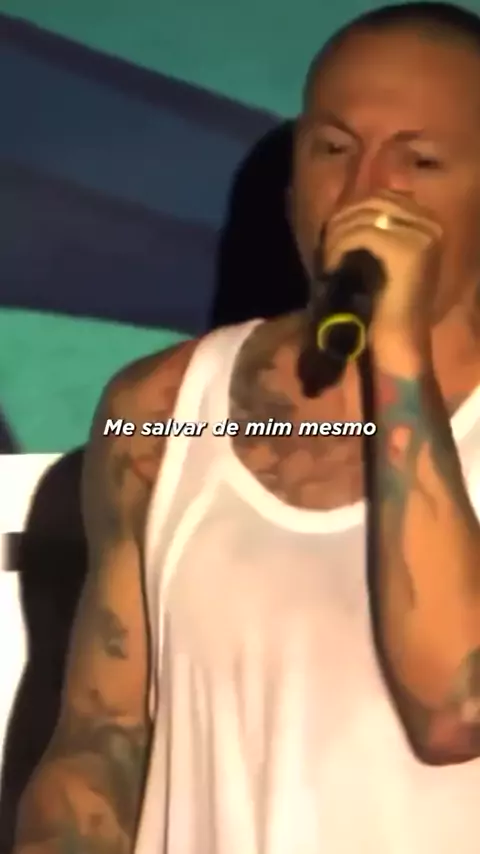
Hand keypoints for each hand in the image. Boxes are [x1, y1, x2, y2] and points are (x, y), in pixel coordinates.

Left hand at [324, 191, 441, 345]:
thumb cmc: (384, 303)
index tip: (333, 236)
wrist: (397, 340)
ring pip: (364, 217)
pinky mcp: (408, 249)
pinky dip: (340, 248)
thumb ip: (372, 231)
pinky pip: (362, 235)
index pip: (381, 198)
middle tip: (326, 249)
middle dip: (343, 222)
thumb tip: (343, 211)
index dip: (351, 213)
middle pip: (372, 203)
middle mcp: (429, 224)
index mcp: (427, 222)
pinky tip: (333, 266)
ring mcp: (421, 235)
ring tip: (328, 261)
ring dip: (338, 238)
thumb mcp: (381, 259)